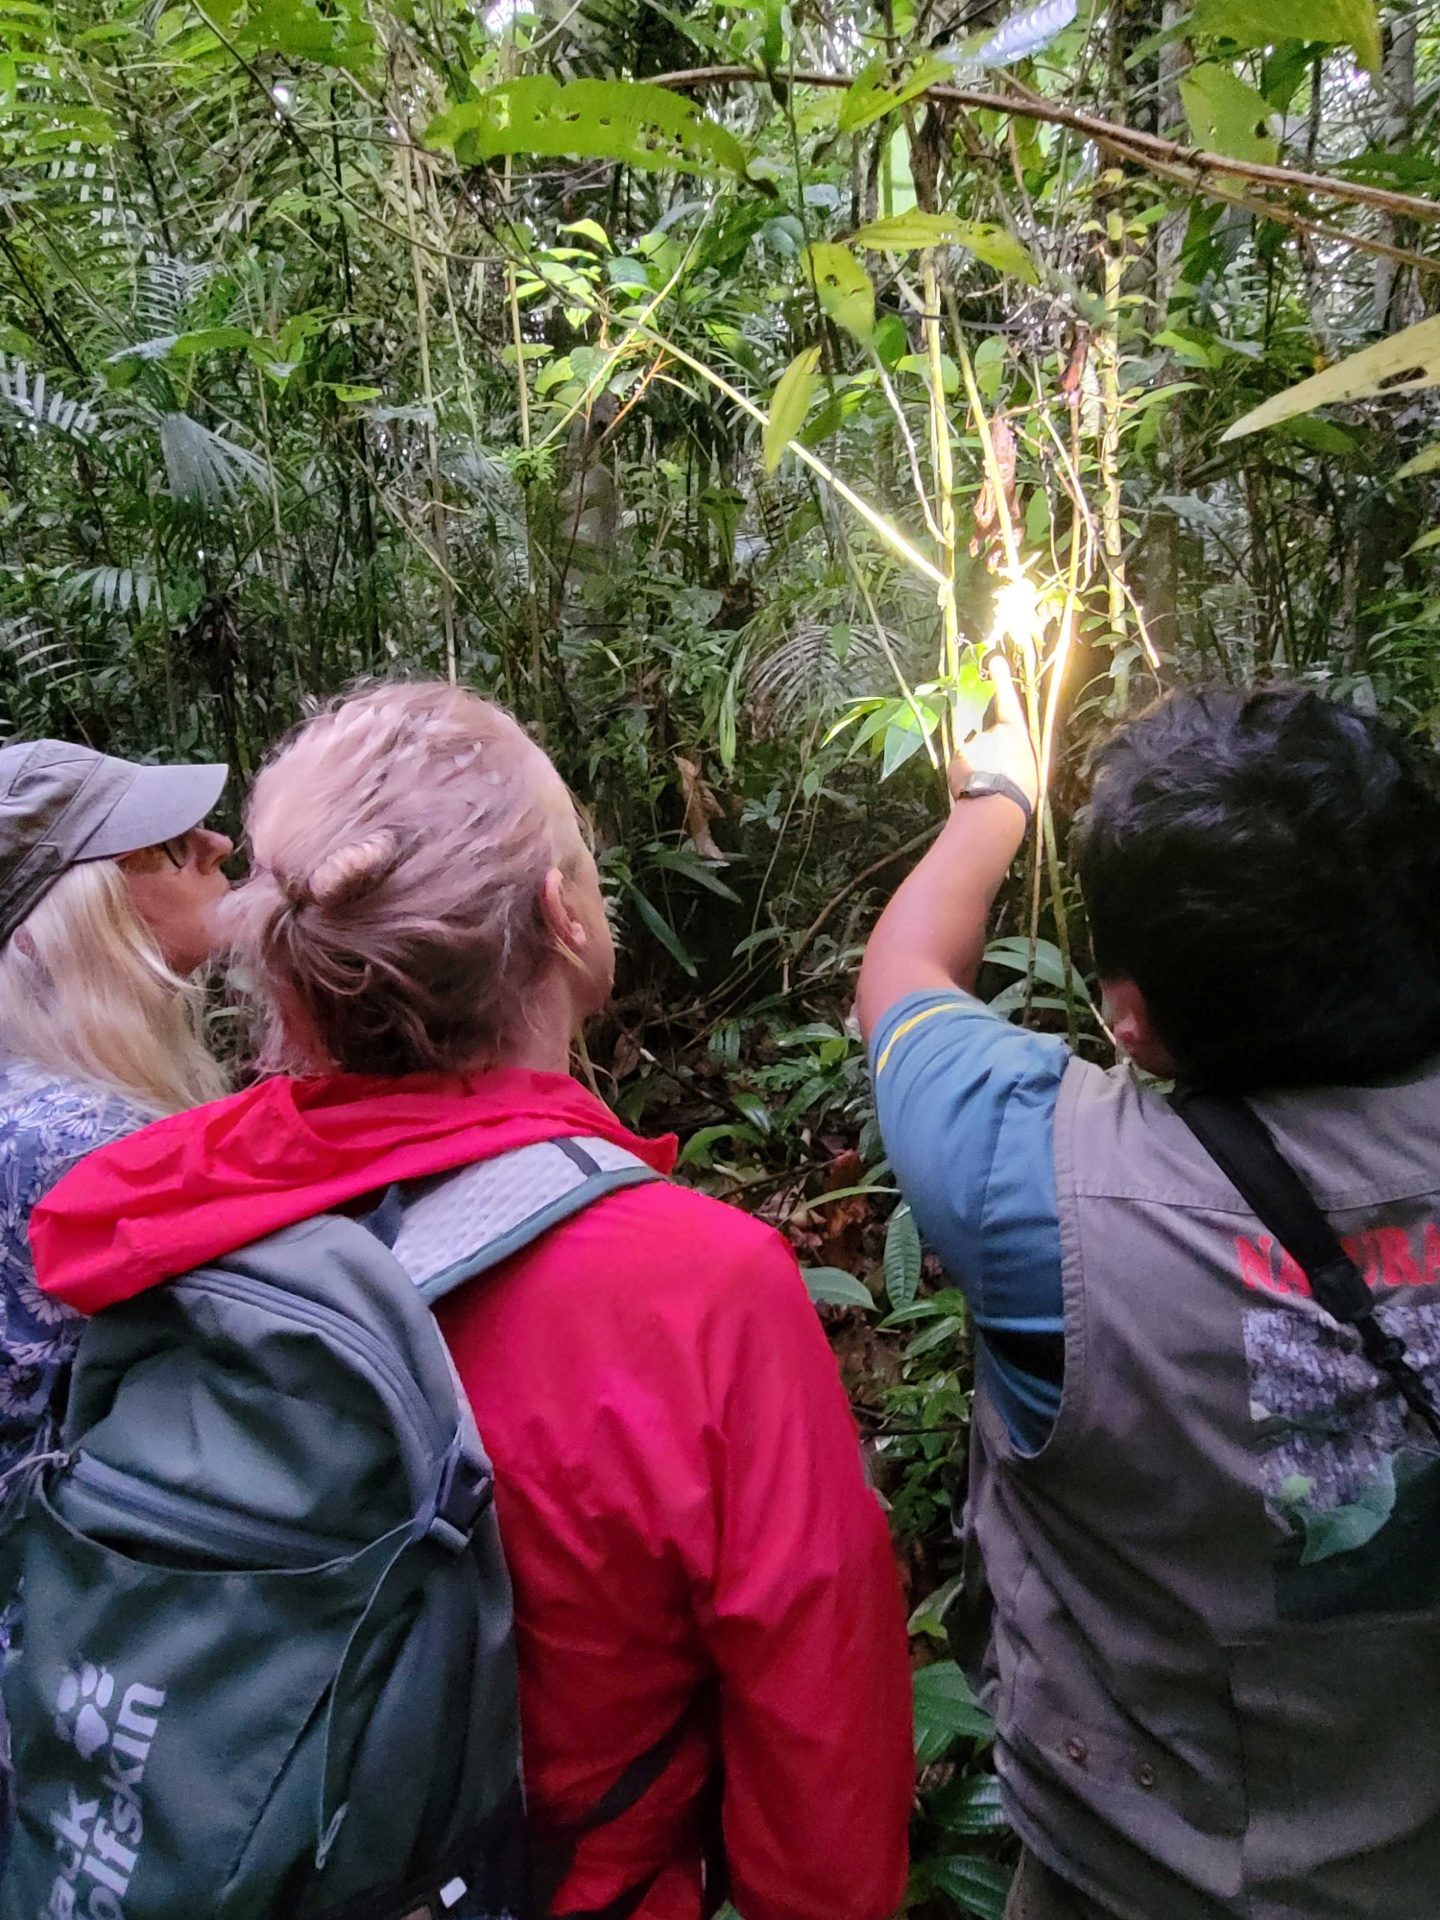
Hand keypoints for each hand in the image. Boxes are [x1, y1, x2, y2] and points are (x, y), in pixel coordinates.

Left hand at [946, 654, 1039, 810]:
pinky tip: (974, 792)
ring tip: (988, 791)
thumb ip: (1016, 755)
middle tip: (1000, 780)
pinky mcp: (955, 760)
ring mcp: (970, 745)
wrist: (995, 805)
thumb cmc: (1021, 790)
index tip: (995, 661)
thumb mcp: (1027, 768)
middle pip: (988, 740)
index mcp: (1014, 733)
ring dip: (978, 769)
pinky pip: (961, 768)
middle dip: (991, 757)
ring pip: (973, 756)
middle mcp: (990, 733)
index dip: (1001, 681)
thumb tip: (1008, 760)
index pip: (1008, 701)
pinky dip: (966, 778)